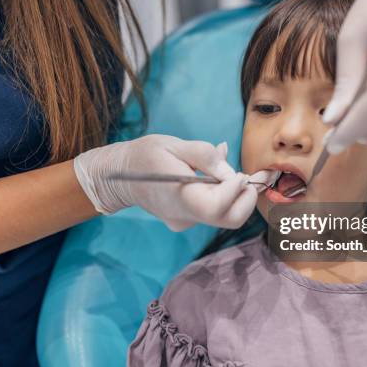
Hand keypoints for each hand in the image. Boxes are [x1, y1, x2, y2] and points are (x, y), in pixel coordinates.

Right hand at [73, 134, 257, 230]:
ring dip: (235, 196)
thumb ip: (204, 155)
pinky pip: (214, 212)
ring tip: (223, 172)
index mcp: (180, 197)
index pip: (218, 207)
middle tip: (243, 176)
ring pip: (225, 216)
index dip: (235, 189)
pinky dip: (223, 197)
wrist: (120, 177)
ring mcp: (186, 222)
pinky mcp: (187, 221)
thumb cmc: (146, 156)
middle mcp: (185, 216)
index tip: (237, 172)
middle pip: (230, 219)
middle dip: (246, 199)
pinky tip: (211, 179)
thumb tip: (230, 170)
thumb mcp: (174, 145)